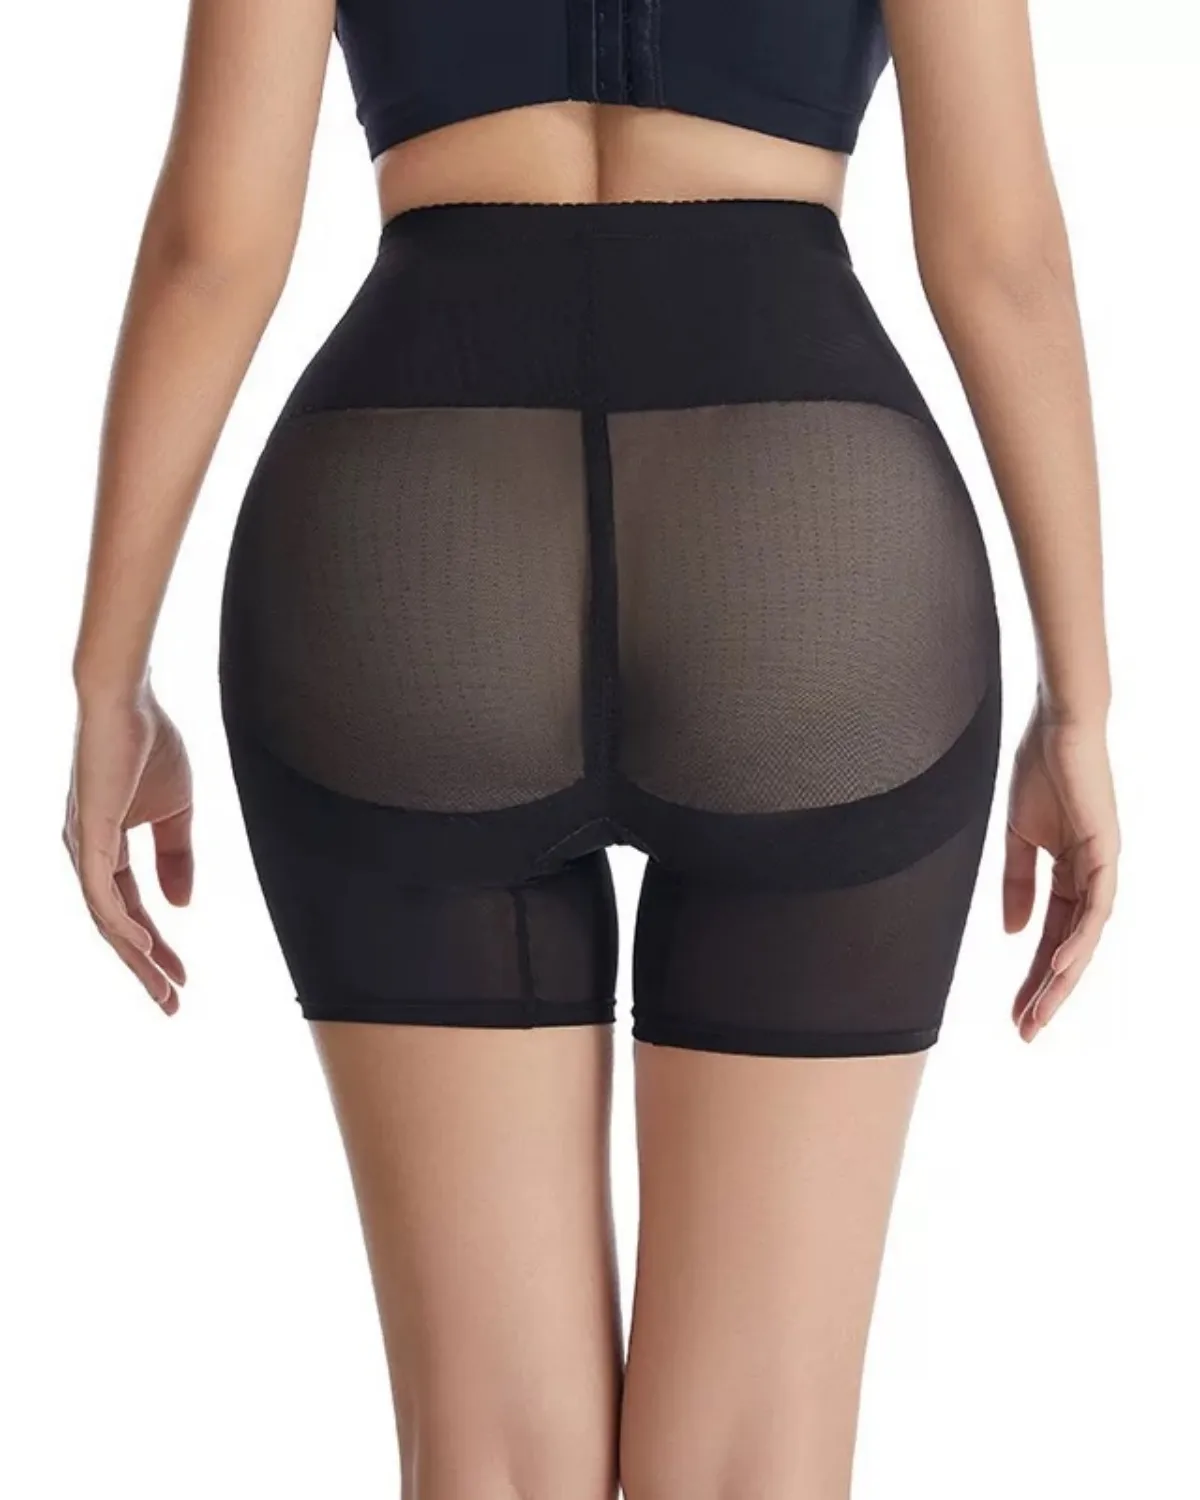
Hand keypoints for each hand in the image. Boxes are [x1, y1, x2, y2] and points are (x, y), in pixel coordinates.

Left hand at [63, 685, 193, 1014]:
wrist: (129, 701)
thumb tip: (182, 904)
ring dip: (136, 957)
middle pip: (115, 927)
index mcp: (106, 848)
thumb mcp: (176, 811)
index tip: (183, 978)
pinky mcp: (87, 834)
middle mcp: (86, 854)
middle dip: (145, 968)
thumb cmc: (149, 744)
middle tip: (171, 1004)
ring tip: (164, 987)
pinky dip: (121, 924)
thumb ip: (177, 857)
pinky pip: (101, 893)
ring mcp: (83, 846)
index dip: (157, 946)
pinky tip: (143, 947)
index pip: (130, 911)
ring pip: (106, 919)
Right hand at [1003, 700, 1118, 1041]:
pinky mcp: (1105, 851)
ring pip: (1086, 937)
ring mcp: (1102, 866)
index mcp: (1069, 874)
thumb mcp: (1017, 837)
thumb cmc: (1038, 770)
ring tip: (1041, 1012)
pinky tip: (1062, 965)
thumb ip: (1017, 884)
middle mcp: (1092, 877)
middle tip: (1027, 1032)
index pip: (1050, 937)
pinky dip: (1080, 938)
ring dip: (1064, 977)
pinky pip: (1096, 906)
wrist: (1056, 725)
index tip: (1013, 1014)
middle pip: (1071, 948)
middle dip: (1049, 992)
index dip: (1032, 977)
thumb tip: (1016, 935)